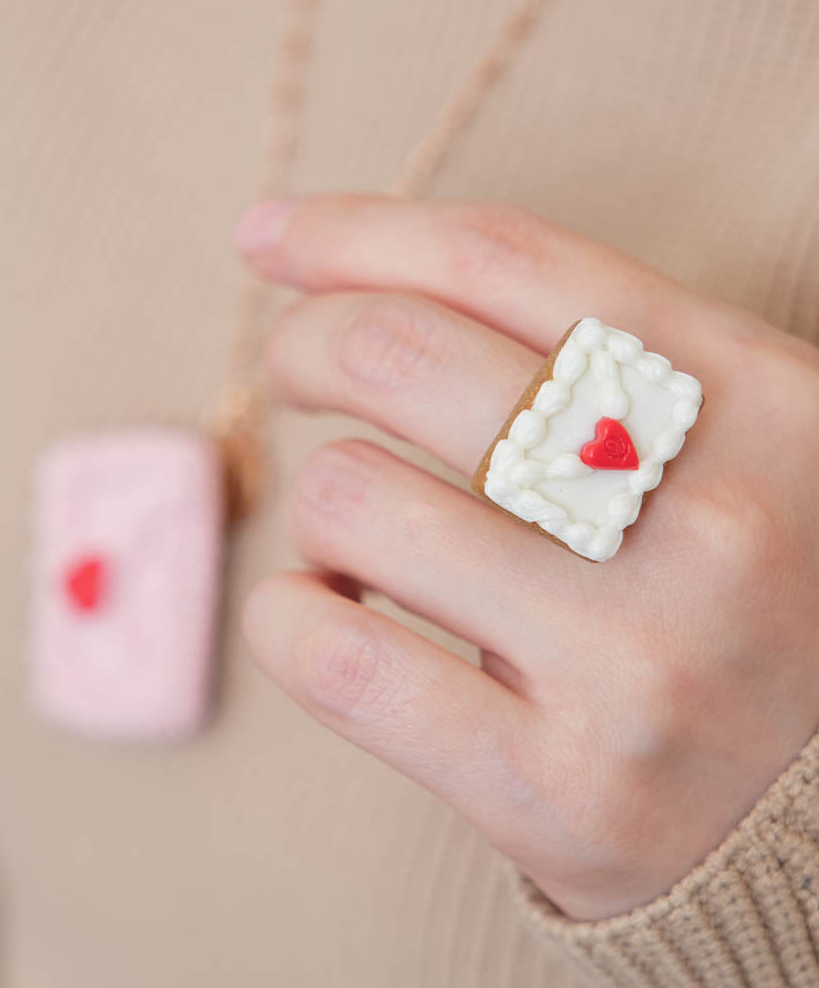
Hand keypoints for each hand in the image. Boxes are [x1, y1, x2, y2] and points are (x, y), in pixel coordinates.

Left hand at [234, 195, 818, 920]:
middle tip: (299, 374)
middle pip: (401, 354)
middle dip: (305, 346)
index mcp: (759, 400)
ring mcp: (641, 666)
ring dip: (317, 508)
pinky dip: (288, 619)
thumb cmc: (757, 605)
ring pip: (350, 498)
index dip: (354, 231)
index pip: (503, 260)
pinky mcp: (566, 797)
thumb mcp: (734, 446)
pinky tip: (327, 617)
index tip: (270, 238)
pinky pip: (334, 656)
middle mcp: (711, 519)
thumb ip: (597, 362)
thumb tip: (355, 273)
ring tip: (356, 543)